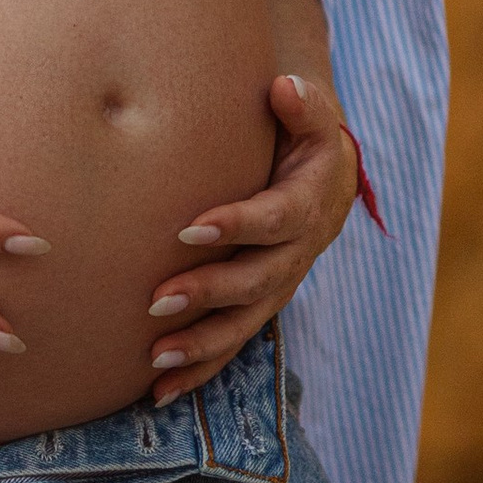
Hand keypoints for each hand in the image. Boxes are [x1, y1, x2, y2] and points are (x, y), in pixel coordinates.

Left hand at [142, 71, 358, 397]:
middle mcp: (295, 255)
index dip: (237, 224)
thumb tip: (283, 87)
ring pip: (243, 325)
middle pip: (254, 282)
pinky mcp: (258, 307)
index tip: (189, 227)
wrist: (327, 181)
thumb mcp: (311, 117)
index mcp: (308, 206)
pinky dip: (199, 372)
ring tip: (156, 359)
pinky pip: (232, 345)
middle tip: (156, 301)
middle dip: (207, 294)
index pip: (274, 219)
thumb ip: (302, 105)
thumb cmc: (304, 139)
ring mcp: (278, 287)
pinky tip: (158, 394)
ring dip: (201, 345)